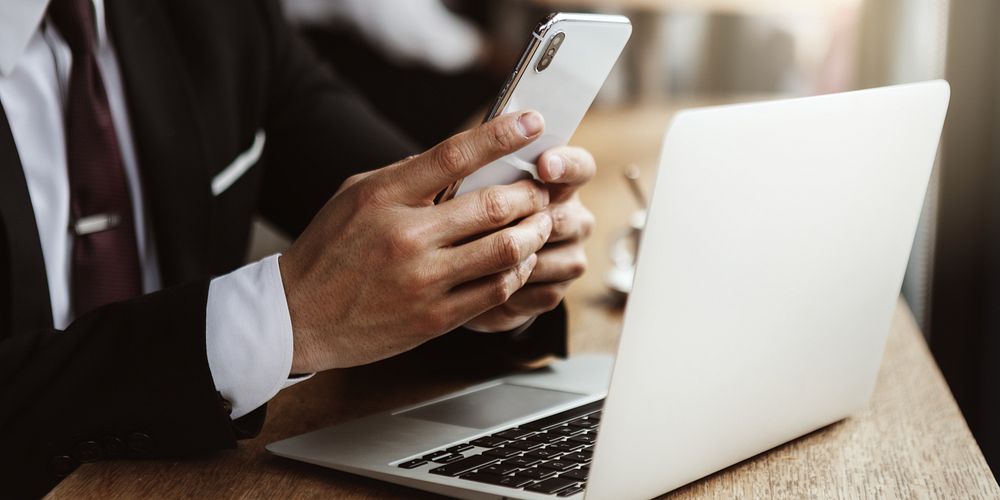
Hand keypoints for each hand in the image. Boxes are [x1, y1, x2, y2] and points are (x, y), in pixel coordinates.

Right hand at [280, 111, 554, 372]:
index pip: (454, 155)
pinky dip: (518, 272)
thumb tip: (463, 158)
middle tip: (543, 189)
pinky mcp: (435, 318)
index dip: (501, 135)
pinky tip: (519, 261)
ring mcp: (423, 280)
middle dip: (531, 194)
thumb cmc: (329, 249)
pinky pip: (496, 292)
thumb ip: (407, 176)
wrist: (299, 316)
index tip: (532, 121)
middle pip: (493, 206)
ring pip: (505, 251)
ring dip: (534, 233)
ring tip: (540, 224)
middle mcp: (406, 236)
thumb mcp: (355, 195)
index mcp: (384, 196)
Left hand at [463, 146, 595, 331]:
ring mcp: (571, 254)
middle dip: (526, 223)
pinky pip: (543, 290)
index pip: (580, 167)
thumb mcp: (477, 189)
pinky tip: (484, 283)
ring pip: (552, 258)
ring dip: (514, 259)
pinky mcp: (559, 288)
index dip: (567, 165)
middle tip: (489, 225)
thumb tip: (482, 166)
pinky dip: (512, 287)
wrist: (469, 265)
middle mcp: (574, 217)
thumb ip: (488, 177)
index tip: (544, 166)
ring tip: (474, 256)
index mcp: (560, 183)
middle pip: (563, 219)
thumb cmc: (473, 213)